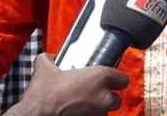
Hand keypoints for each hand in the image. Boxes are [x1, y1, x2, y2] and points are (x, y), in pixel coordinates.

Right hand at [6, 54, 127, 115]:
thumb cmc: (43, 92)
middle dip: (108, 97)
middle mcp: (103, 97)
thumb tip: (50, 57)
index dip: (116, 79)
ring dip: (97, 108)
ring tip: (83, 104)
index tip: (108, 79)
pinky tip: (77, 112)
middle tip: (93, 93)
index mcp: (100, 77)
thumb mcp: (44, 66)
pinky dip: (89, 115)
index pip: (123, 79)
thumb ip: (50, 58)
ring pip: (105, 112)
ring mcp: (98, 114)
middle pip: (117, 99)